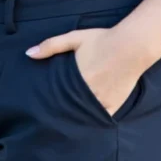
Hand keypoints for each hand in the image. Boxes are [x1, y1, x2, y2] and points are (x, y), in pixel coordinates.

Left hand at [26, 26, 143, 116]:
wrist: (133, 45)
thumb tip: (28, 53)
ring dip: (75, 116)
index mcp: (76, 79)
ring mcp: (102, 101)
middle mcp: (88, 93)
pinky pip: (100, 117)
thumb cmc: (102, 40)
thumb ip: (51, 45)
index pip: (57, 97)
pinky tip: (85, 121)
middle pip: (69, 107)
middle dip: (60, 111)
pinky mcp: (114, 105)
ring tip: (64, 122)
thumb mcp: (75, 38)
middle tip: (50, 117)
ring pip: (83, 114)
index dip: (49, 102)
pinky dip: (93, 119)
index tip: (41, 106)